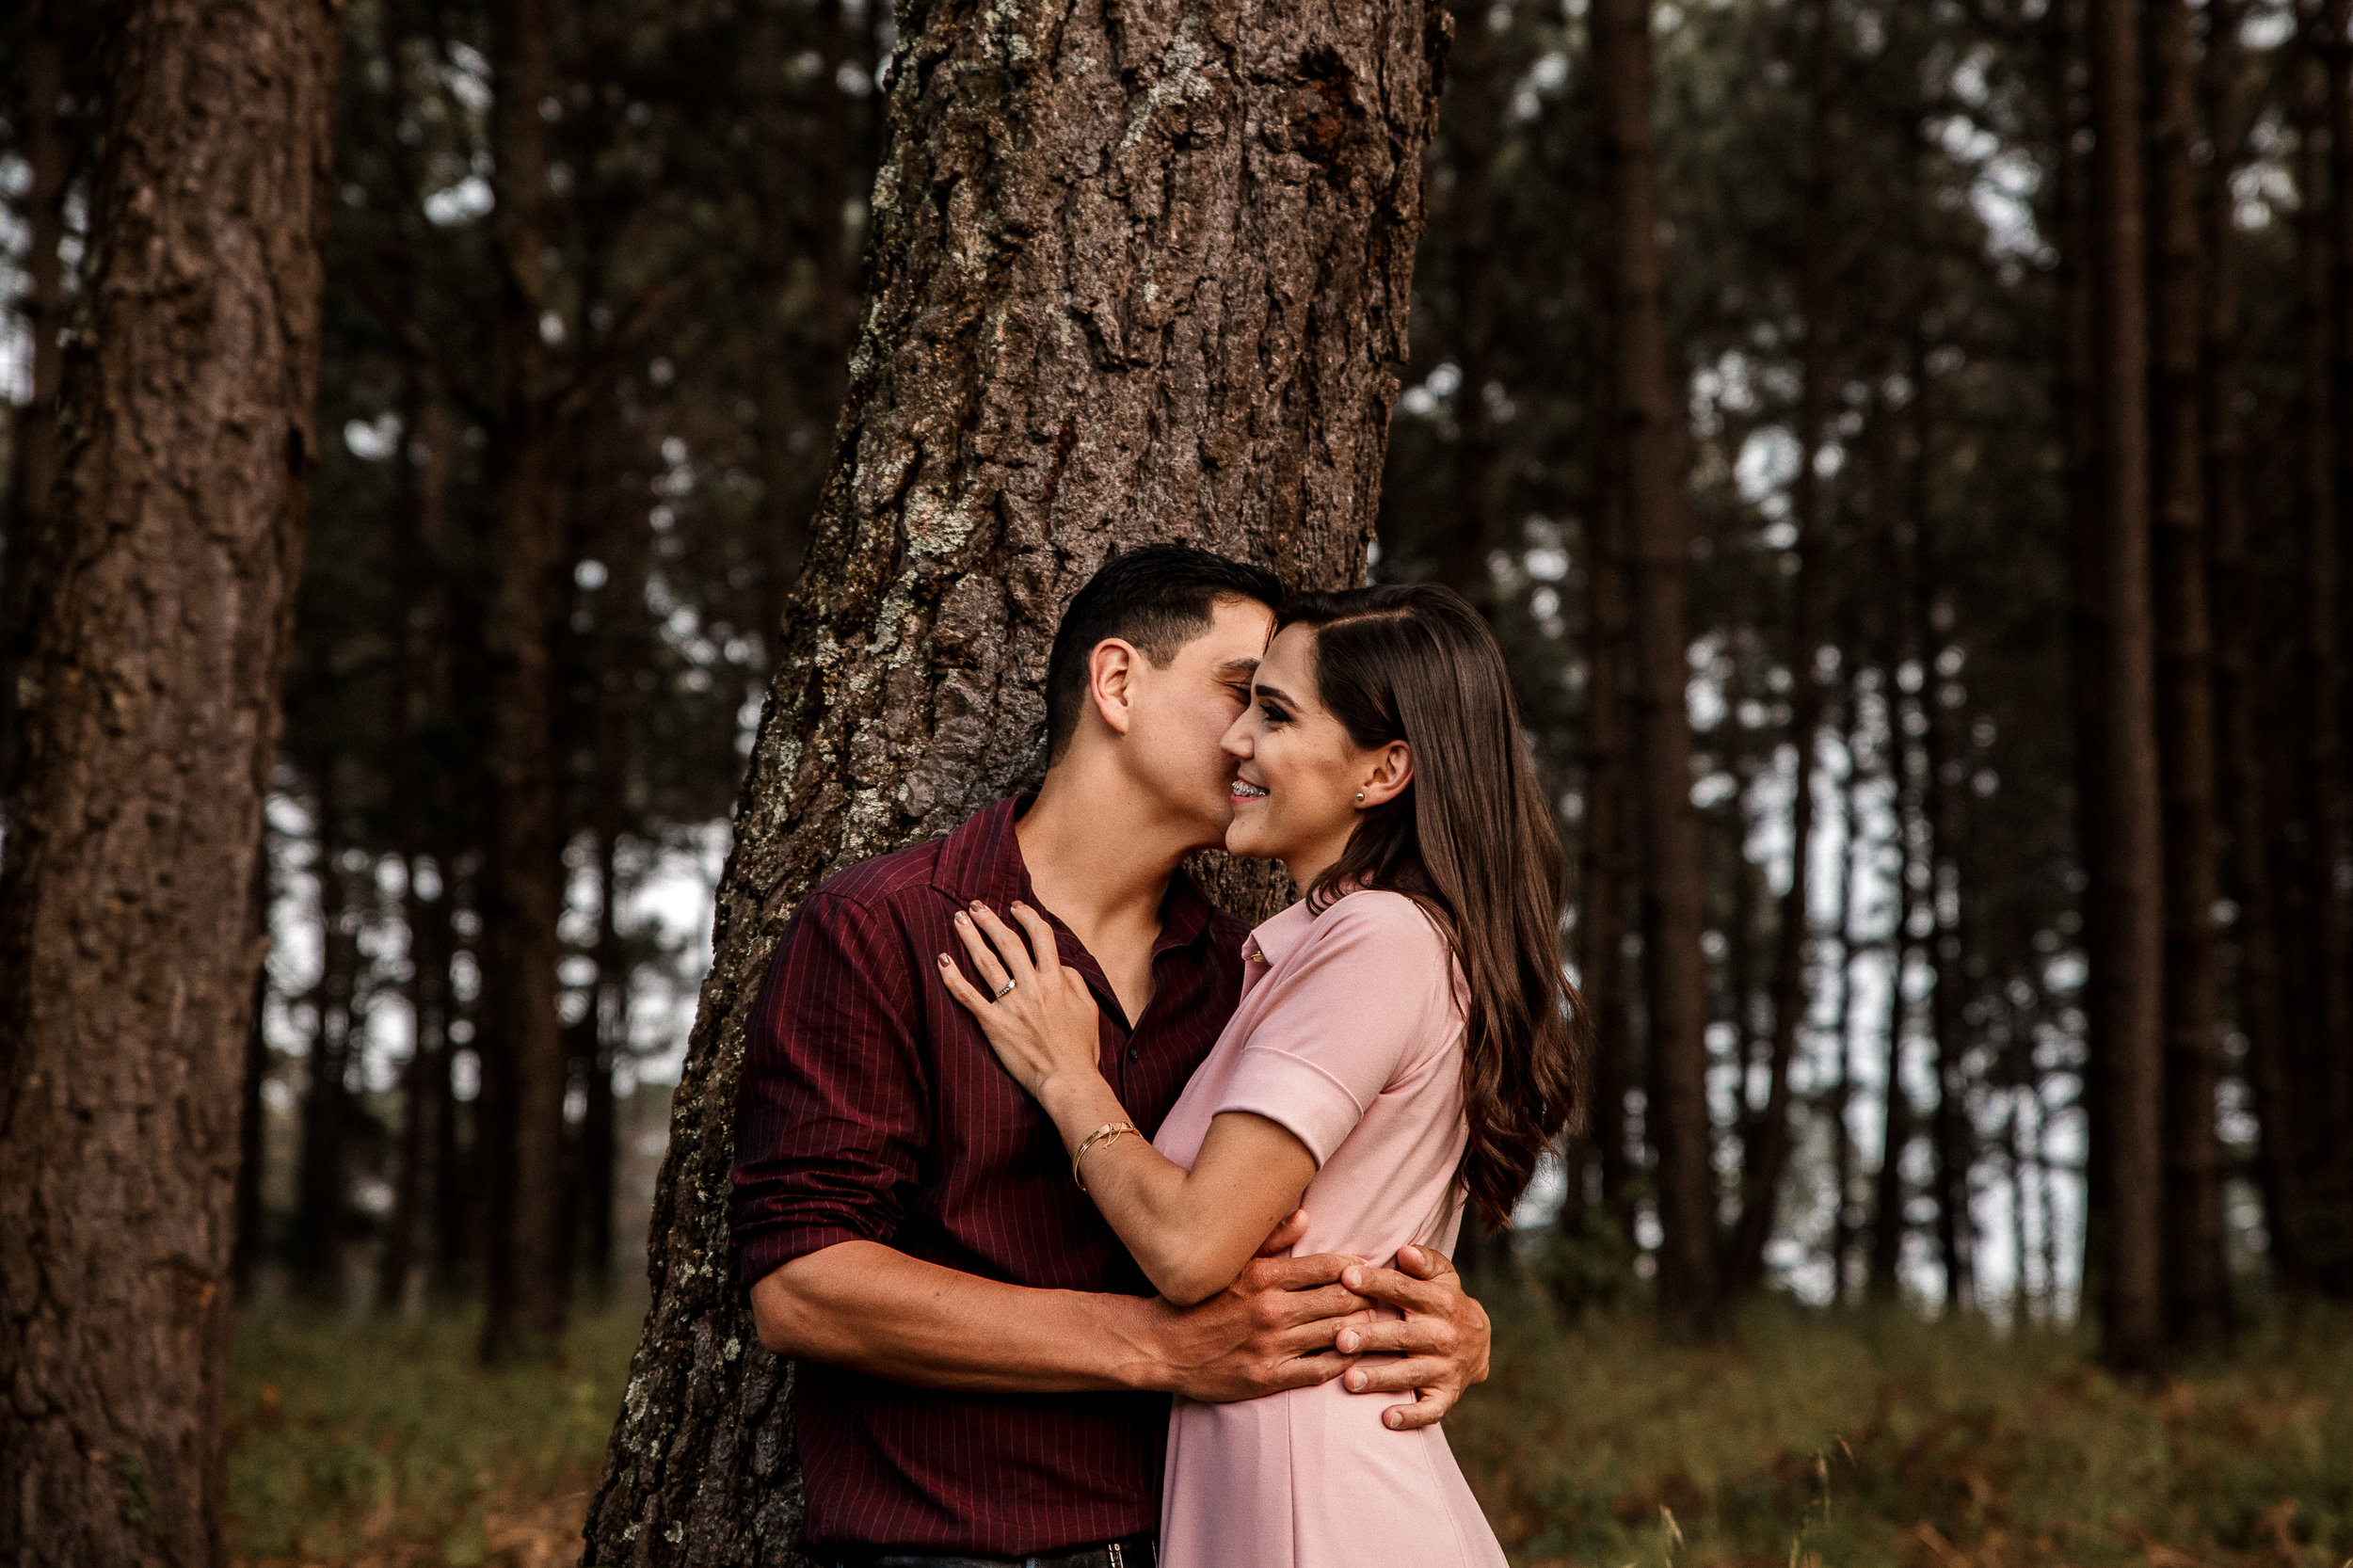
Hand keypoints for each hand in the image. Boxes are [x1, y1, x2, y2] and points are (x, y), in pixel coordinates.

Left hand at [938, 900, 1101, 1100]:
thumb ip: (1075, 981)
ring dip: (971, 937)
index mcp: (1057, 980)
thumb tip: (1061, 964)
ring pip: (986, 962)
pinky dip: (953, 978)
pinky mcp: (994, 1025)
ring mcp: (1011, 1006)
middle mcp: (1033, 987)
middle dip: (990, 920)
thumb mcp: (1089, 1008)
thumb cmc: (1081, 1048)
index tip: (1016, 908)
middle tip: (975, 905)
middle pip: (1007, 943)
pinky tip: (942, 961)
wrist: (1068, 1080)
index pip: (1040, 937)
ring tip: (958, 920)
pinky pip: (968, 997)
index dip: (1027, 917)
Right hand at [1145, 1211, 1375, 1402]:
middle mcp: (1271, 1309)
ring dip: (1361, 1328)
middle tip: (1377, 1296)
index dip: (1355, 1267)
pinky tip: (1353, 1354)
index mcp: (1263, 1276)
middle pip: (1340, 1299)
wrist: (1160, 1345)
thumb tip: (1306, 1217)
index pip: (1328, 1266)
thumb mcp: (1231, 1263)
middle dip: (1364, 1297)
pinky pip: (1320, 1370)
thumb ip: (1270, 1240)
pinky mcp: (1267, 1378)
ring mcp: (1271, 1346)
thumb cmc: (1198, 1300)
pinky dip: (1343, 1361)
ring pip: (1336, 1334)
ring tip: (1371, 1322)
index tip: (1365, 1269)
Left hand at [1332, 1244, 1489, 1430]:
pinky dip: (1410, 1417)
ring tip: (1349, 1380)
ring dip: (1380, 1378)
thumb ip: (1424, 1260)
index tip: (1346, 1278)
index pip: (1403, 1289)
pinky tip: (1386, 1419)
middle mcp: (1442, 1335)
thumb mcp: (1442, 1275)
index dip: (1375, 1283)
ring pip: (1410, 1374)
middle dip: (1371, 1337)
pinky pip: (1429, 1409)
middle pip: (1403, 1335)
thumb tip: (1405, 1251)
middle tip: (1340, 1339)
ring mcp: (1444, 1368)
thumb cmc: (1444, 1300)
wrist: (1480, 1342)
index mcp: (1439, 1301)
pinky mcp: (1446, 1395)